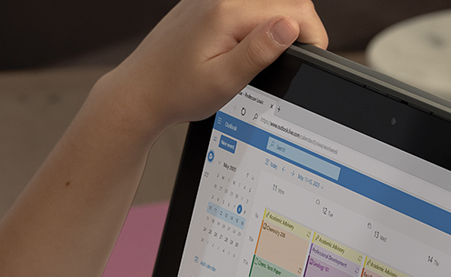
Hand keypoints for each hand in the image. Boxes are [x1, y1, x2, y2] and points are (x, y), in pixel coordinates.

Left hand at [98, 0, 328, 138]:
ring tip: (270, 54)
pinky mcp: (205, 4)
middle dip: (299, 27)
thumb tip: (290, 26)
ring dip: (279, 21)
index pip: (295, 9)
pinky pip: (246, 3)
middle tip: (290, 60)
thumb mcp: (223, 81)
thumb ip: (259, 51)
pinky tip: (247, 45)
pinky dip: (258, 20)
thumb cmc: (175, 92)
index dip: (313, 34)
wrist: (138, 93)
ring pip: (266, 0)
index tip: (312, 58)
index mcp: (227, 12)